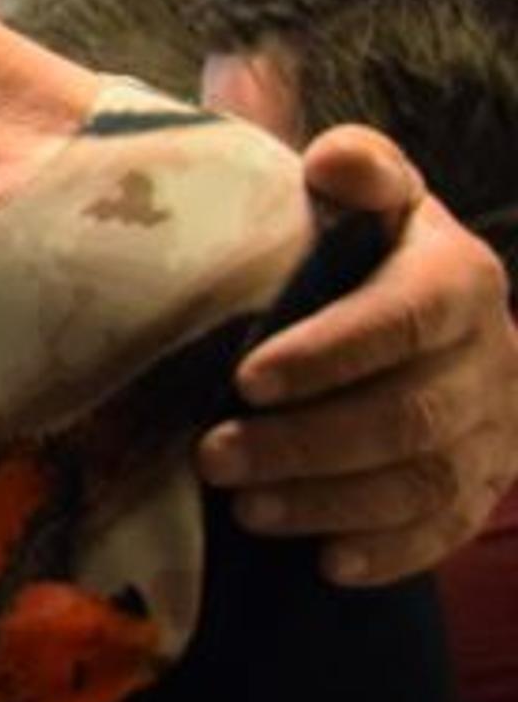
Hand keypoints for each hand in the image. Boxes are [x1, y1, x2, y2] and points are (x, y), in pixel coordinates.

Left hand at [200, 123, 517, 584]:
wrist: (418, 310)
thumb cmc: (351, 247)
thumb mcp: (350, 196)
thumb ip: (342, 168)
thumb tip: (315, 139)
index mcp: (457, 275)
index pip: (409, 318)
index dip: (335, 351)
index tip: (247, 376)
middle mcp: (492, 355)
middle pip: (412, 414)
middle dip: (309, 443)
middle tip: (212, 455)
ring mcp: (496, 427)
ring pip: (426, 479)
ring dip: (330, 501)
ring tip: (241, 507)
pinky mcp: (485, 485)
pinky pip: (449, 529)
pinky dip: (388, 551)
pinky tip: (323, 562)